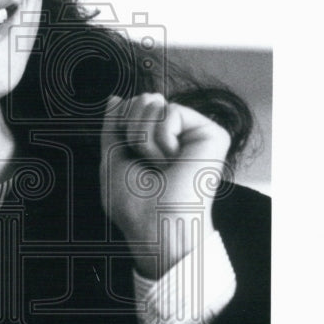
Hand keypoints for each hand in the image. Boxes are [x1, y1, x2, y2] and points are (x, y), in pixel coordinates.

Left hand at [100, 93, 231, 277]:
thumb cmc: (134, 203)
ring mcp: (196, 132)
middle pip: (142, 99)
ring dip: (144, 139)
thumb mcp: (112, 159)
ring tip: (160, 165)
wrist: (154, 224)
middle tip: (145, 162)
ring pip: (154, 102)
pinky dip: (162, 139)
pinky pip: (171, 112)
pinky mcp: (212, 133)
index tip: (130, 155)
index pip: (132, 106)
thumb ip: (113, 126)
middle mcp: (179, 133)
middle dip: (131, 130)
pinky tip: (173, 161)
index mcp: (156, 139)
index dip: (121, 124)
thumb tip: (114, 99)